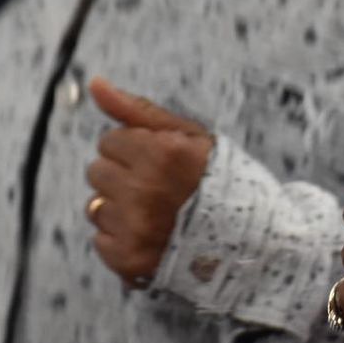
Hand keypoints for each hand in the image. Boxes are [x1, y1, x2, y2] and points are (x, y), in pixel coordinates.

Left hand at [86, 77, 213, 287]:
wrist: (248, 240)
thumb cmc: (216, 179)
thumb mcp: (187, 135)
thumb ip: (136, 109)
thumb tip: (95, 83)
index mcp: (162, 153)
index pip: (109, 140)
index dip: (135, 149)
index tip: (159, 161)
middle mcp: (145, 189)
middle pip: (97, 171)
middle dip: (122, 175)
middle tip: (157, 187)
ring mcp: (136, 228)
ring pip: (95, 206)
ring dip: (119, 208)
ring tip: (155, 213)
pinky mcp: (129, 260)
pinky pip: (101, 241)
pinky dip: (121, 239)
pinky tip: (150, 236)